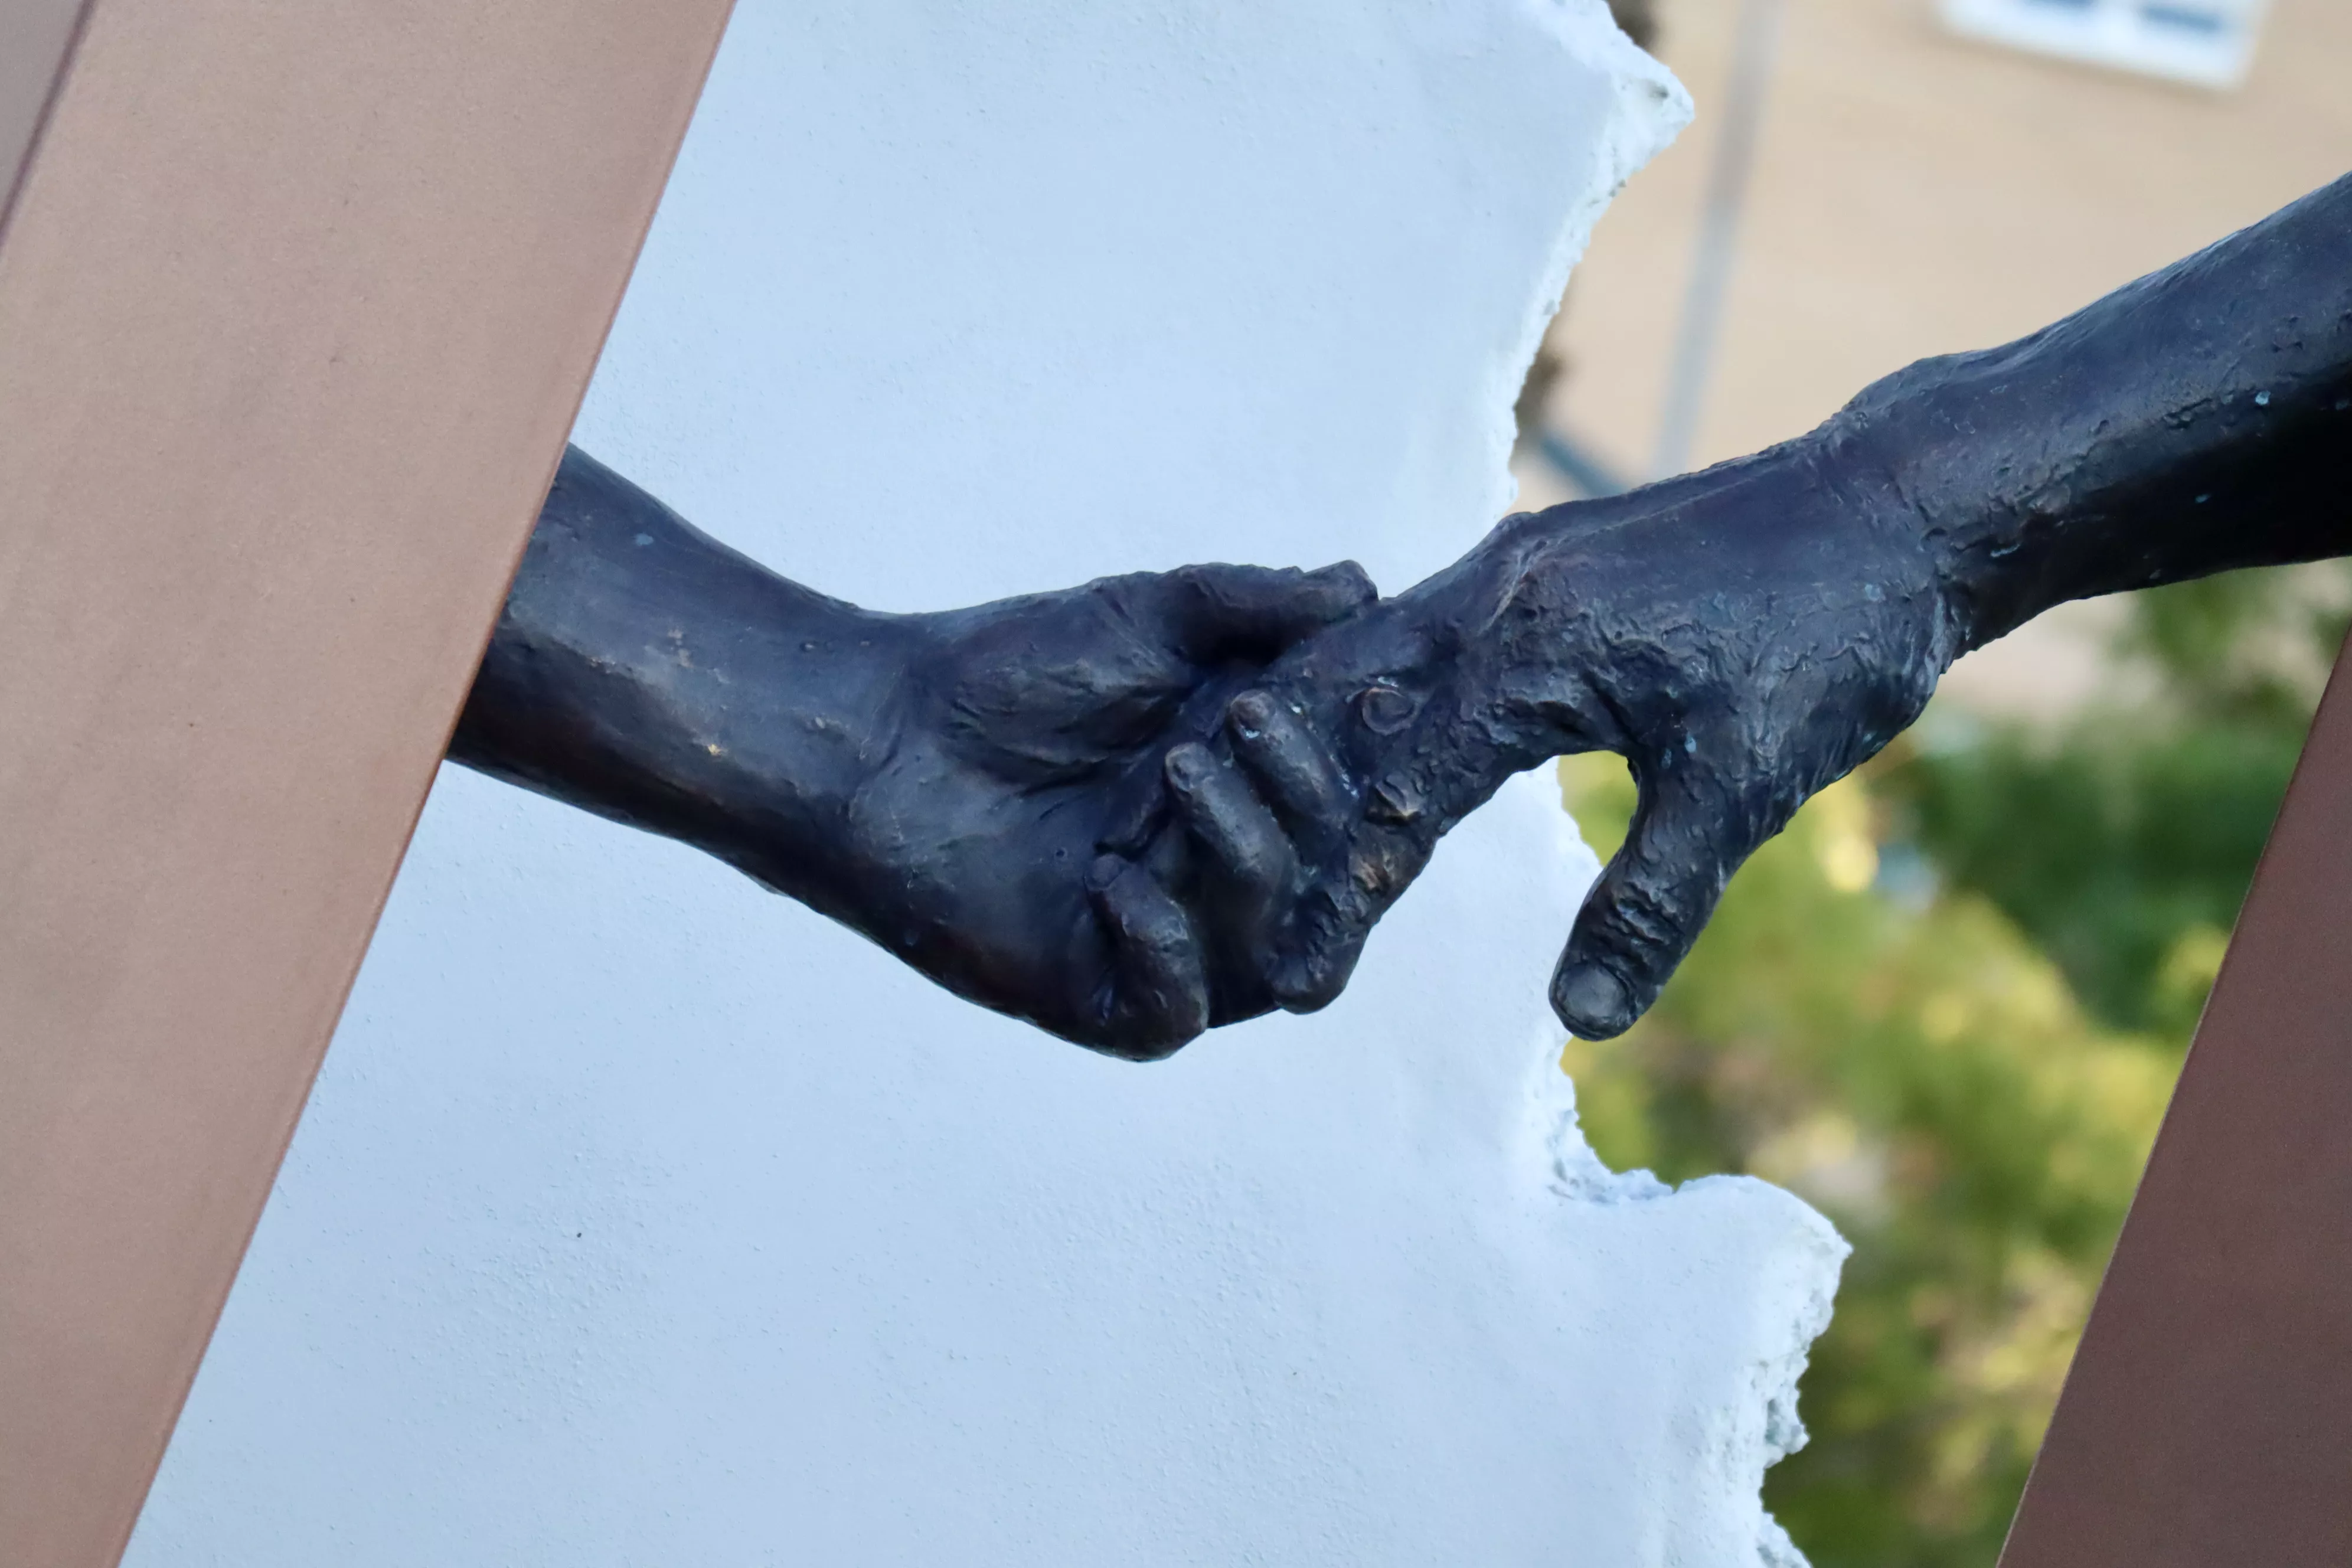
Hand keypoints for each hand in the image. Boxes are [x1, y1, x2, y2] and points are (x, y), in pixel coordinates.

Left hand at [843, 560, 1373, 1058]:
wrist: (879, 734)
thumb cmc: (1009, 674)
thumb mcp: (1148, 618)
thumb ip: (1253, 608)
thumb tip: (1359, 586)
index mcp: (1249, 796)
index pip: (1352, 814)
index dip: (1375, 775)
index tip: (1370, 700)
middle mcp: (1219, 878)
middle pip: (1326, 883)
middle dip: (1302, 799)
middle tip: (1243, 720)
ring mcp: (1163, 942)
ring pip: (1260, 944)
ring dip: (1239, 852)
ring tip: (1176, 769)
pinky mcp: (1093, 996)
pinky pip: (1171, 1013)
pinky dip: (1165, 951)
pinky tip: (1117, 880)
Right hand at [1140, 435, 1952, 1039]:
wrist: (1898, 503)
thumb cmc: (1834, 640)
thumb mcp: (1746, 787)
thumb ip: (1651, 903)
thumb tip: (1581, 1018)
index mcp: (1534, 646)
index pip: (1400, 789)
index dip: (1345, 894)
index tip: (1299, 981)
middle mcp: (1493, 592)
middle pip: (1336, 711)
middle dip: (1281, 818)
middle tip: (1229, 913)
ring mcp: (1505, 567)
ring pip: (1359, 662)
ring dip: (1303, 753)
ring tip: (1249, 843)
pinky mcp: (1529, 564)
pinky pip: (1407, 634)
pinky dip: (1358, 702)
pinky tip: (1342, 750)